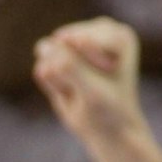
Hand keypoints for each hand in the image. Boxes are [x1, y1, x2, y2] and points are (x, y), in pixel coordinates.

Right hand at [33, 18, 147, 150]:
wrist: (108, 131)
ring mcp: (76, 39)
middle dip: (71, 77)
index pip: (82, 44)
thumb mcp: (92, 92)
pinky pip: (42, 69)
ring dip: (60, 82)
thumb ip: (69, 67)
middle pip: (64, 48)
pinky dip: (52, 86)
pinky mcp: (56, 55)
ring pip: (50, 58)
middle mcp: (98, 31)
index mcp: (118, 36)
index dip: (88, 71)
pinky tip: (69, 91)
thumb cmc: (108, 111)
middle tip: (91, 92)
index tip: (107, 85)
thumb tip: (42, 46)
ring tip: (80, 91)